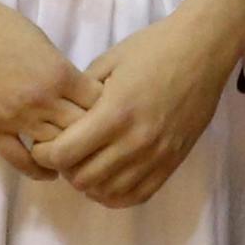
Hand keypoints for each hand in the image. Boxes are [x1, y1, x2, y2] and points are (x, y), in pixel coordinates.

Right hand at [0, 0, 103, 179]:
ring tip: (74, 155)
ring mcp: (17, 119)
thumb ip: (58, 67)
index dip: (107, 108)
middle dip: (92, 134)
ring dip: (67, 152)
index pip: (98, 103)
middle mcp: (43, 100)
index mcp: (58, 72)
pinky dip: (39, 169)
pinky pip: (21, 161)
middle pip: (83, 130)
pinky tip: (49, 171)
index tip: (106, 111)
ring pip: (56, 149)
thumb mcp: (39, 39)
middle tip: (95, 139)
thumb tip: (73, 88)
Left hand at [30, 7, 238, 207]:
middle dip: (64, 169)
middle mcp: (135, 142)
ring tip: (85, 163)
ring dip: (88, 183)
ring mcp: (156, 156)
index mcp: (114, 113)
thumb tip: (61, 115)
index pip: (65, 154)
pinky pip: (137, 196)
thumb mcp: (109, 62)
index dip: (45, 154)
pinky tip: (107, 178)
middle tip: (62, 152)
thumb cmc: (153, 48)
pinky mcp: (172, 163)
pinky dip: (115, 194)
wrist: (202, 50)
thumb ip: (81, 92)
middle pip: (82, 178)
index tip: (42, 144)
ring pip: (108, 193)